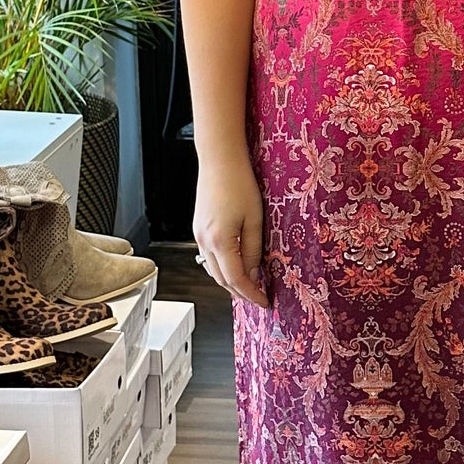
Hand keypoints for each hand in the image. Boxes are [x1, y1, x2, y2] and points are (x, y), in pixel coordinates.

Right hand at [193, 153, 269, 308]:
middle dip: (240, 292)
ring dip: (230, 282)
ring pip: (213, 270)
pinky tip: (236, 266)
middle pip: (221, 280)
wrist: (219, 160)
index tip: (265, 302)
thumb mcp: (255, 220)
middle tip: (259, 298)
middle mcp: (204, 242)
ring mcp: (198, 236)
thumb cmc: (239, 184)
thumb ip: (254, 250)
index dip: (251, 294)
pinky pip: (209, 257)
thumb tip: (255, 274)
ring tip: (250, 286)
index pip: (236, 280)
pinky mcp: (198, 229)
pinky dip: (223, 268)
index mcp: (220, 241)